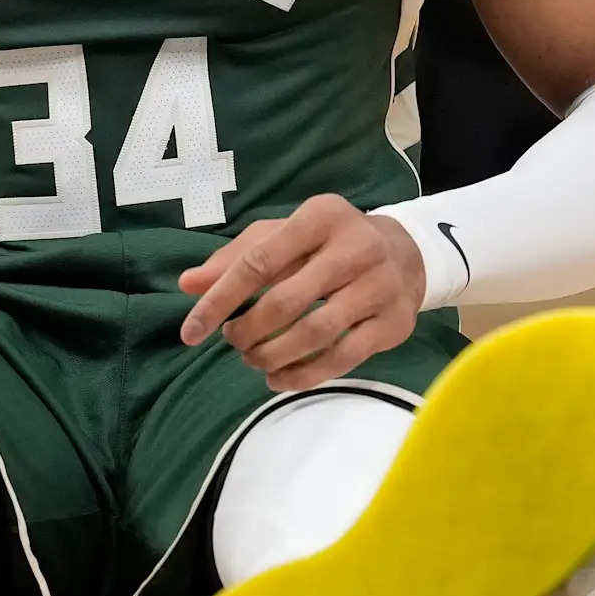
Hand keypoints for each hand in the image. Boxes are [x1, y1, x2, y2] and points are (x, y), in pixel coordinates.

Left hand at [178, 193, 427, 392]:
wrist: (407, 254)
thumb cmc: (329, 243)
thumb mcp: (284, 236)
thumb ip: (236, 258)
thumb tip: (188, 285)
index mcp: (320, 217)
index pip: (259, 261)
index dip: (220, 299)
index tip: (191, 331)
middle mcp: (355, 246)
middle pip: (286, 300)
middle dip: (248, 330)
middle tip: (233, 341)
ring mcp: (380, 285)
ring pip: (316, 332)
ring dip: (274, 355)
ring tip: (255, 360)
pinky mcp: (395, 321)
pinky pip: (344, 358)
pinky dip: (305, 374)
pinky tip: (280, 379)